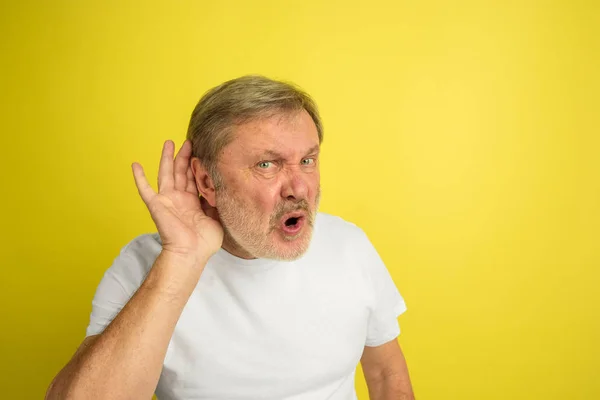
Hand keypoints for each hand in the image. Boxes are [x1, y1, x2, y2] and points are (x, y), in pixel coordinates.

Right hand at [131, 140, 223, 263]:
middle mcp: (179, 199)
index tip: (202, 152)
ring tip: (169, 142)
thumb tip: (222, 188)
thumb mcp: (217, 219)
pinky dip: (139, 177)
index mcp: (193, 202)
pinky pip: (145, 189)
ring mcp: (167, 200)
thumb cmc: (205, 242)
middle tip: (189, 141)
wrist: (191, 253)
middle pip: (181, 172)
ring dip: (167, 158)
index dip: (197, 166)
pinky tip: (135, 165)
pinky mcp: (156, 204)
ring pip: (166, 173)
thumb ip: (217, 202)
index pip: (194, 179)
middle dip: (184, 156)